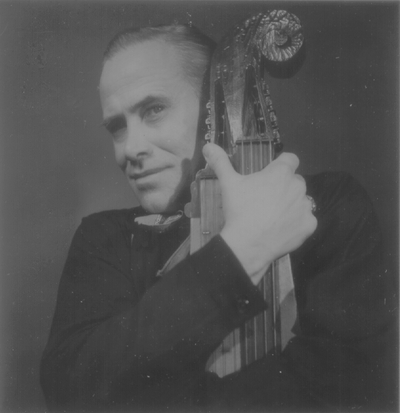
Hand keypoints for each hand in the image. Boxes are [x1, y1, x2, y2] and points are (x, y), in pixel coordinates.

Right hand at [202, 143, 316, 284]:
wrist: (247, 245)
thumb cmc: (239, 210)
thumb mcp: (228, 184)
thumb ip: (221, 162)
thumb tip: (208, 145)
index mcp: (281, 173)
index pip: (290, 159)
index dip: (281, 165)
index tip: (271, 175)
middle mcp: (298, 186)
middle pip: (295, 181)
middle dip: (284, 187)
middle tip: (267, 199)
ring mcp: (305, 206)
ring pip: (301, 200)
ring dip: (292, 204)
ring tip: (274, 216)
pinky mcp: (309, 225)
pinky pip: (306, 220)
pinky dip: (297, 223)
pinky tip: (282, 229)